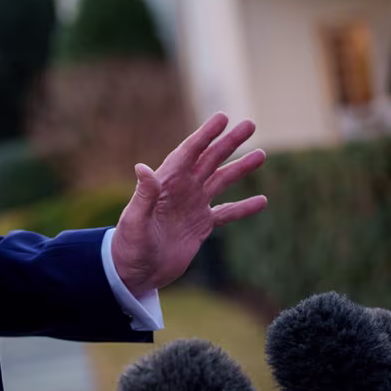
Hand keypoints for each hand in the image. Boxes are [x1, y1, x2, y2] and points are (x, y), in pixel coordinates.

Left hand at [111, 112, 267, 295]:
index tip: (222, 118)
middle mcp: (181, 190)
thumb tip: (142, 167)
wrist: (134, 273)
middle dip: (229, 142)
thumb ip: (142, 196)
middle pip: (209, 160)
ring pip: (221, 181)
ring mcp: (192, 206)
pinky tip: (262, 201)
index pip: (189, 153)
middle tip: (250, 124)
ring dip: (240, 168)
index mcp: (165, 184)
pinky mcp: (200, 226)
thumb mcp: (134, 221)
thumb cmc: (128, 245)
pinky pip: (226, 213)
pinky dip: (244, 208)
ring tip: (261, 154)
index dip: (205, 135)